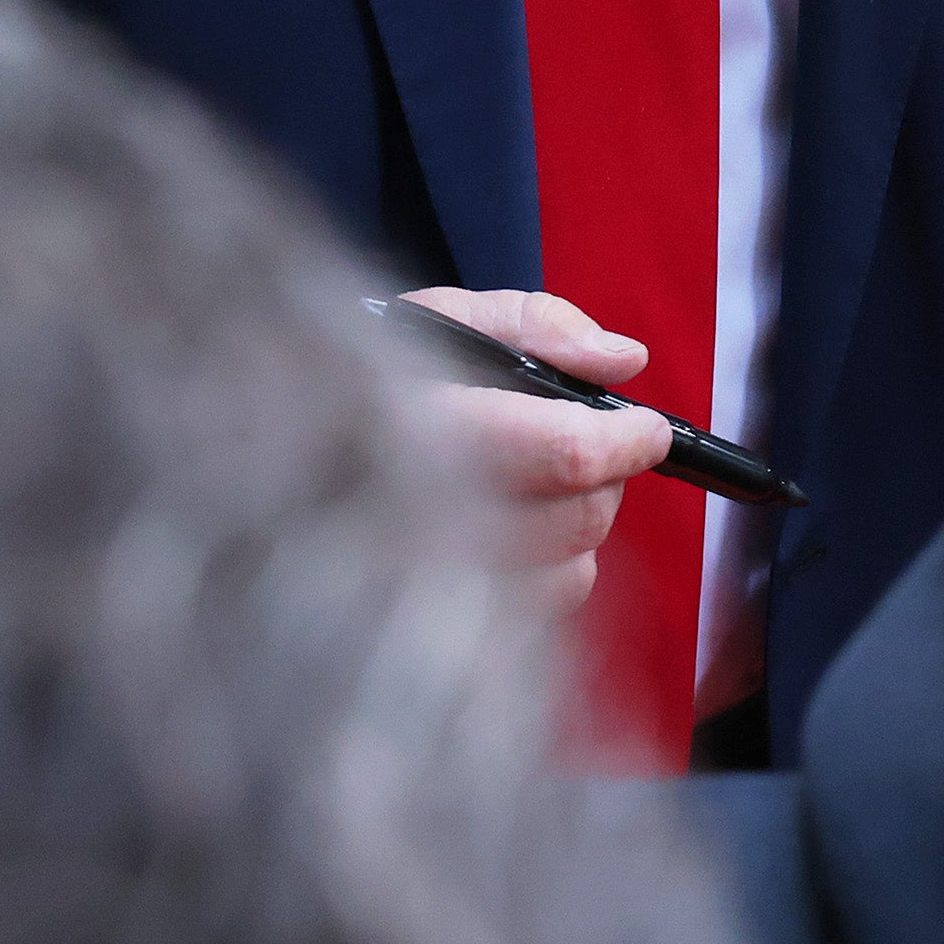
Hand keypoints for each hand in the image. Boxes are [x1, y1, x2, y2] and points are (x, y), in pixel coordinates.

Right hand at [389, 284, 665, 609]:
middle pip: (578, 517)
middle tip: (590, 442)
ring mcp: (431, 583)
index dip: (625, 440)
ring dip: (582, 524)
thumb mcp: (446, 318)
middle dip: (608, 476)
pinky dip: (556, 568)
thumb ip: (539, 325)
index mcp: (422, 424)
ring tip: (546, 484)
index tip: (646, 427)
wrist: (297, 439)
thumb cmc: (381, 373)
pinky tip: (522, 530)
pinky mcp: (444, 625)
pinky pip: (545, 607)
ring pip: (572, 572)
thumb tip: (624, 359)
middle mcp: (423, 516)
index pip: (563, 452)